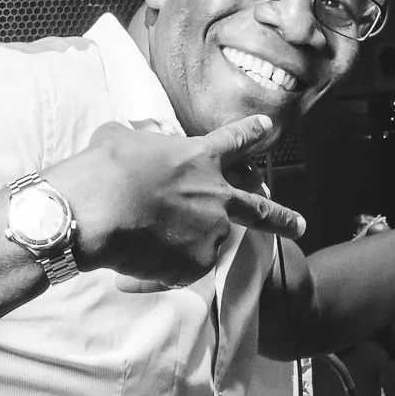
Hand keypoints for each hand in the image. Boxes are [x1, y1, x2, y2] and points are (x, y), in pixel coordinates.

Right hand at [48, 115, 305, 285]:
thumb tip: (133, 145)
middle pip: (260, 209)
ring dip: (189, 243)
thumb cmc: (103, 170)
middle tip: (300, 226)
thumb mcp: (121, 139)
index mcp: (200, 159)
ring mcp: (211, 233)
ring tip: (159, 242)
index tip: (268, 127)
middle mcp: (217, 197)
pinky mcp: (196, 264)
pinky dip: (163, 267)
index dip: (251, 133)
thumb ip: (141, 144)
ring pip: (209, 242)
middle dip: (284, 218)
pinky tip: (139, 259)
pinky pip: (182, 268)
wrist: (94, 213)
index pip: (234, 141)